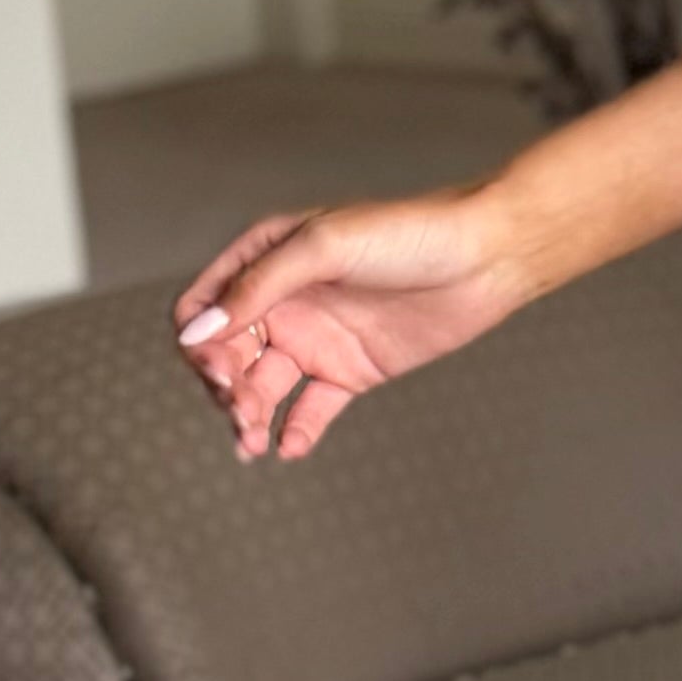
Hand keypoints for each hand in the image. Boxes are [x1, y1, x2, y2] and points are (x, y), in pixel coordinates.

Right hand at [169, 183, 525, 467]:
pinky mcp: (351, 371)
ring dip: (249, 416)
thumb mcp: (323, 247)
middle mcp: (285, 301)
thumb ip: (258, 287)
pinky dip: (295, 430)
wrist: (485, 258)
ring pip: (261, 387)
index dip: (199, 343)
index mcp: (266, 260)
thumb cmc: (408, 234)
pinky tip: (290, 447)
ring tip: (254, 441)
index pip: (205, 308)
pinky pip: (311, 408)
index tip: (219, 370)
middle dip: (224, 387)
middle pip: (226, 355)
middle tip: (242, 411)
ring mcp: (317, 338)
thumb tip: (196, 333)